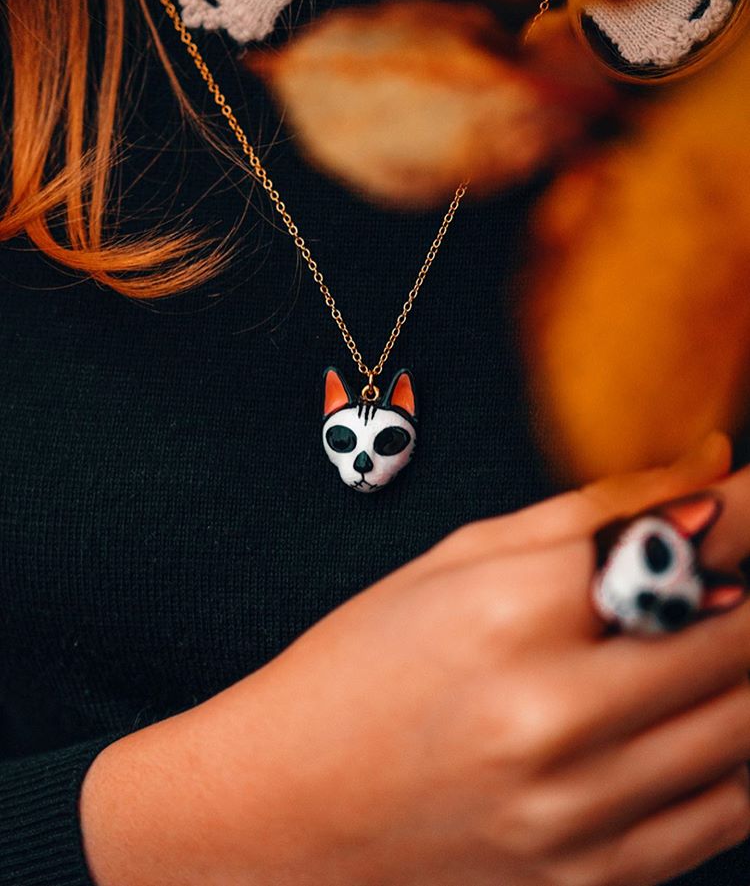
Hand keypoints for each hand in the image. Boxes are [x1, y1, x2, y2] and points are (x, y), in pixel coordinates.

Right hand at [81, 432, 749, 885]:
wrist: (287, 804)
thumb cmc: (359, 665)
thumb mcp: (453, 561)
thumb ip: (586, 514)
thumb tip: (705, 476)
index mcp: (507, 614)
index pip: (680, 545)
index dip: (745, 512)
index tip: (749, 496)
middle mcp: (550, 718)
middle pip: (736, 637)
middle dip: (749, 592)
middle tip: (735, 574)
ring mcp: (577, 813)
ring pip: (745, 726)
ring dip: (746, 666)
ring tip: (719, 632)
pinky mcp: (591, 877)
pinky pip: (726, 813)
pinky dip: (739, 751)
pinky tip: (711, 710)